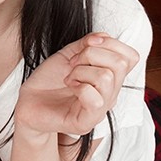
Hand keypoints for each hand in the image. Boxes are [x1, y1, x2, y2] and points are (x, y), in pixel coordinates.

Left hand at [15, 33, 138, 136]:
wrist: (29, 101)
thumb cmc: (50, 80)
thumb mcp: (69, 54)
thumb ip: (87, 43)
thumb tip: (102, 37)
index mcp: (111, 78)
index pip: (131, 56)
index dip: (110, 43)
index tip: (86, 46)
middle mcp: (110, 95)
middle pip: (120, 63)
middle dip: (91, 54)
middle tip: (73, 63)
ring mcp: (100, 110)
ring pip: (106, 77)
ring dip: (81, 71)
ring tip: (69, 77)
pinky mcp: (85, 123)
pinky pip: (94, 99)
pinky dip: (79, 86)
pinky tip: (70, 87)